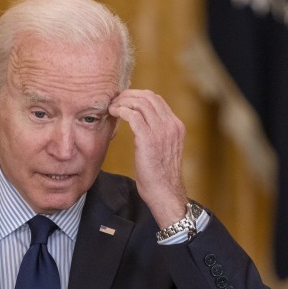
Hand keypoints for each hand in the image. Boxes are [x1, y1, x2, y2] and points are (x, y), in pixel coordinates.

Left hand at [108, 89, 187, 226]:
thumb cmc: (160, 175)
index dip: (137, 95)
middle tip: (114, 100)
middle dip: (128, 95)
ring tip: (111, 107)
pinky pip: (133, 115)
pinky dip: (121, 110)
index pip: (156, 99)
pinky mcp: (149, 139)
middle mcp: (171, 125)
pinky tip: (113, 113)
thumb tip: (140, 122)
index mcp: (176, 125)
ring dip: (123, 101)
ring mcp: (162, 131)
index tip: (124, 100)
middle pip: (148, 97)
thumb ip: (156, 133)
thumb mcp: (163, 149)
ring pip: (140, 103)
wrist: (165, 193)